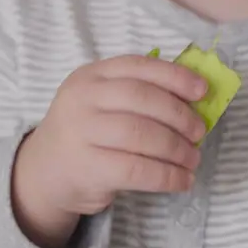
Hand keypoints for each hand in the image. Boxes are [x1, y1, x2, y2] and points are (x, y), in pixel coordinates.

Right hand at [12, 54, 207, 247]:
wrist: (45, 173)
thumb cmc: (86, 134)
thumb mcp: (101, 103)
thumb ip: (137, 95)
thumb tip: (195, 102)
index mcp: (91, 75)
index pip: (138, 67)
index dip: (175, 76)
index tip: (202, 91)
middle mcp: (82, 99)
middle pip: (142, 99)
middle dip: (179, 116)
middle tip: (199, 132)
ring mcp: (82, 133)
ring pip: (142, 135)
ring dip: (177, 149)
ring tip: (193, 159)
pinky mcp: (88, 168)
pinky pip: (137, 170)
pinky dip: (167, 176)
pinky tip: (182, 180)